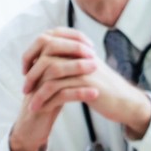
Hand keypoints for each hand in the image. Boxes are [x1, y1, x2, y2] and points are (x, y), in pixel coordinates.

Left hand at [8, 27, 150, 150]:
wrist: (125, 101)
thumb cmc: (103, 87)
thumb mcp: (85, 70)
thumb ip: (69, 62)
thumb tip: (46, 60)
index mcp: (78, 47)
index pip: (48, 41)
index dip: (32, 54)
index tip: (26, 70)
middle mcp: (80, 54)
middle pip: (46, 56)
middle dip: (32, 74)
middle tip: (25, 88)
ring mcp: (84, 68)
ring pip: (51, 74)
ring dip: (38, 91)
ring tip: (31, 104)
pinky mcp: (87, 84)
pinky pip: (60, 90)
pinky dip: (48, 100)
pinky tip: (43, 109)